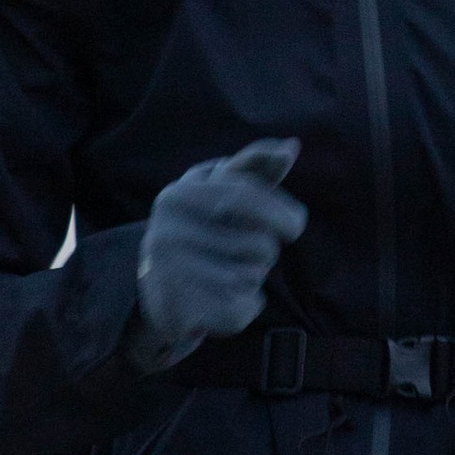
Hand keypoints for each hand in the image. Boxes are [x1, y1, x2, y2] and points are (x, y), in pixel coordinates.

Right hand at [134, 140, 305, 367]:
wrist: (157, 287)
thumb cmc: (203, 229)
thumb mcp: (220, 192)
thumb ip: (254, 168)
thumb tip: (291, 145)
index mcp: (179, 194)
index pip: (244, 195)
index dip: (280, 211)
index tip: (297, 226)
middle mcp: (168, 230)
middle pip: (257, 243)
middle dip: (266, 250)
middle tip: (254, 254)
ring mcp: (169, 271)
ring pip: (251, 277)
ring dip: (253, 278)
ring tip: (227, 273)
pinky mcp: (178, 308)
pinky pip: (240, 308)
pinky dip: (246, 307)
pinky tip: (225, 300)